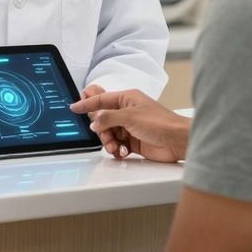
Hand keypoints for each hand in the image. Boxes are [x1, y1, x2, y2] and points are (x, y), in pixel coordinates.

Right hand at [71, 89, 189, 162]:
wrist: (177, 141)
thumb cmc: (160, 122)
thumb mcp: (129, 116)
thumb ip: (108, 118)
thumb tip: (94, 122)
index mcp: (127, 99)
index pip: (101, 99)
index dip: (87, 103)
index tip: (74, 107)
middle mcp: (127, 112)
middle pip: (102, 120)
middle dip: (101, 130)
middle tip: (106, 135)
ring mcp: (130, 127)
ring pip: (108, 134)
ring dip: (109, 142)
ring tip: (117, 147)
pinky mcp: (134, 141)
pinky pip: (117, 145)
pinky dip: (117, 150)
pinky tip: (124, 152)